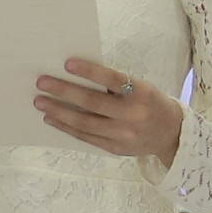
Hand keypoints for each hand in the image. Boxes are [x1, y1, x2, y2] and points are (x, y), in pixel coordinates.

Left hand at [35, 55, 182, 164]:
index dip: (89, 71)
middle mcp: (132, 115)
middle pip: (92, 103)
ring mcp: (123, 135)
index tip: (67, 64)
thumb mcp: (141, 87)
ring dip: (59, 111)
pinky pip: (86, 137)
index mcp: (140, 93)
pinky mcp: (115, 148)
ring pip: (85, 123)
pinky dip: (67, 127)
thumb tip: (76, 75)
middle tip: (42, 83)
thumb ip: (115, 84)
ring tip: (40, 102)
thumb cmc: (149, 102)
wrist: (170, 133)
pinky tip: (52, 118)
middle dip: (63, 92)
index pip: (111, 79)